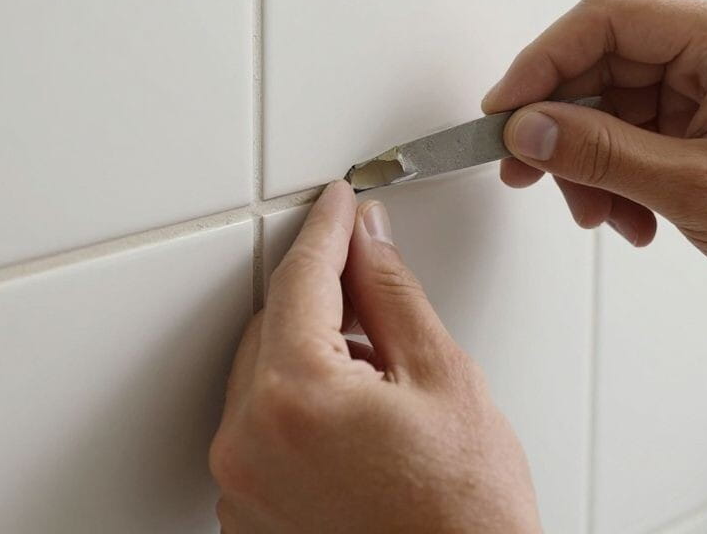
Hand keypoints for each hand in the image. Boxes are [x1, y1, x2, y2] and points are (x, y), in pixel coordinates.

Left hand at [209, 181, 540, 533]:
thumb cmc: (465, 517)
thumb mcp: (443, 378)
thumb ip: (391, 294)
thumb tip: (366, 239)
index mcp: (294, 397)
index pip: (300, 280)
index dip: (326, 231)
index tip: (338, 204)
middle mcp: (247, 443)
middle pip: (271, 328)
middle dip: (320, 304)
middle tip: (375, 303)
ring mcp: (240, 486)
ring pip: (261, 379)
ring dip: (307, 360)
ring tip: (379, 389)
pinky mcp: (245, 516)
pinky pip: (257, 433)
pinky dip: (294, 413)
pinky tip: (352, 427)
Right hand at [484, 0, 706, 330]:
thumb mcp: (695, 187)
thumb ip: (600, 154)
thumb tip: (526, 131)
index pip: (605, 20)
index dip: (543, 63)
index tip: (504, 112)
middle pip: (600, 65)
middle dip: (561, 127)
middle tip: (527, 171)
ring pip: (609, 107)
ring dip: (588, 164)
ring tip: (598, 214)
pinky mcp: (705, 121)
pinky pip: (632, 136)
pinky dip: (616, 179)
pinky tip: (630, 219)